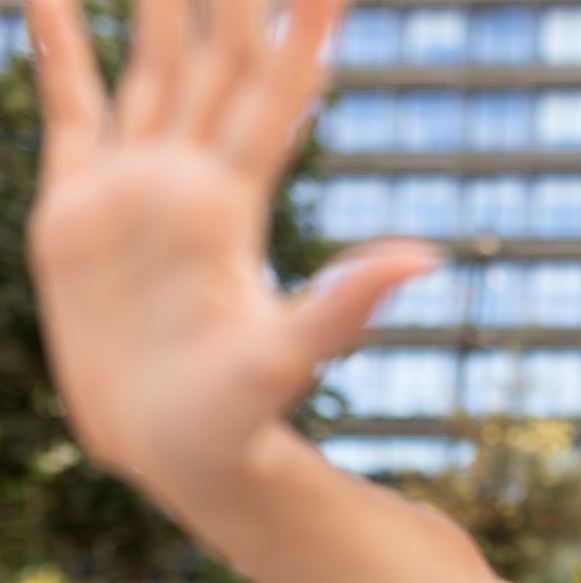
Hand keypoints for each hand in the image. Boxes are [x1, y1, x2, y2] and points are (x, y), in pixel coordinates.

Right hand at [25, 0, 437, 484]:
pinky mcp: (77, 208)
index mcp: (235, 205)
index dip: (298, 36)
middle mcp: (189, 181)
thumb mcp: (288, 359)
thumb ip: (345, 308)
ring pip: (150, 70)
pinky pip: (69, 109)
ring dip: (157, 5)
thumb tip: (427, 260)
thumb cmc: (236, 418)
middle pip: (215, 63)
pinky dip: (60, 49)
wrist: (171, 447)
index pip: (274, 98)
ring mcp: (135, 188)